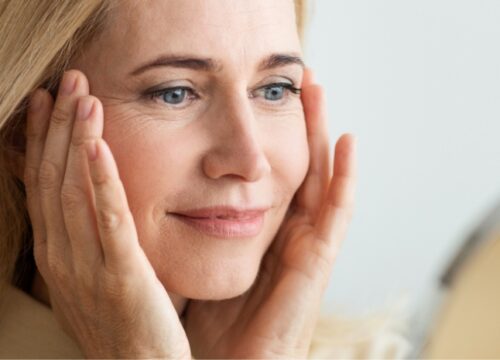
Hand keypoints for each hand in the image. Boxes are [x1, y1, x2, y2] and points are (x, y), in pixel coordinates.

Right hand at [24, 70, 190, 358]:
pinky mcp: (122, 276)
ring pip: (74, 192)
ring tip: (83, 97)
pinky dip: (101, 181)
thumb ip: (88, 238)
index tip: (49, 100)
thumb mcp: (93, 277)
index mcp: (58, 254)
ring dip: (76, 140)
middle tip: (67, 79)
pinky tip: (99, 146)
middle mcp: (63, 256)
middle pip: (53, 179)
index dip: (43, 139)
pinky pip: (109, 221)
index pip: (44, 184)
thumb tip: (88, 199)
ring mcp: (88, 267)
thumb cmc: (122, 322)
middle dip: (57, 126)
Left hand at [182, 68, 356, 357]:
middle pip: (297, 168)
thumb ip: (186, 229)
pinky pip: (336, 216)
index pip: (270, 175)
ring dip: (321, 135)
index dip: (269, 135)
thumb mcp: (192, 264)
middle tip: (295, 80)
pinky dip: (345, 178)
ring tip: (318, 91)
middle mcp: (285, 237)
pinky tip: (344, 141)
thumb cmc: (204, 325)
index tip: (259, 97)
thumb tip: (160, 191)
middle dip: (298, 124)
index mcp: (258, 236)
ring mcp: (304, 250)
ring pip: (320, 180)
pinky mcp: (314, 267)